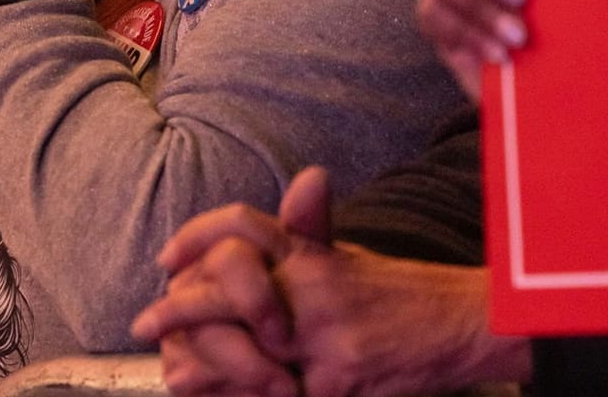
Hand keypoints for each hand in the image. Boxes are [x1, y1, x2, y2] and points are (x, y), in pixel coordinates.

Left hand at [138, 170, 528, 396]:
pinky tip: (216, 395)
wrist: (462, 325)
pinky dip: (242, 396)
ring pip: (243, 344)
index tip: (168, 259)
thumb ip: (297, 243)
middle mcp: (314, 286)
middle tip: (145, 322)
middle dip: (180, 306)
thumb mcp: (345, 260)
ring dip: (202, 360)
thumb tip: (245, 231)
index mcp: (313, 252)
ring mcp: (324, 335)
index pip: (241, 228)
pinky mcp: (337, 382)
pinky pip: (277, 393)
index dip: (196, 239)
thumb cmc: (400, 295)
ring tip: (175, 371)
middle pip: (228, 282)